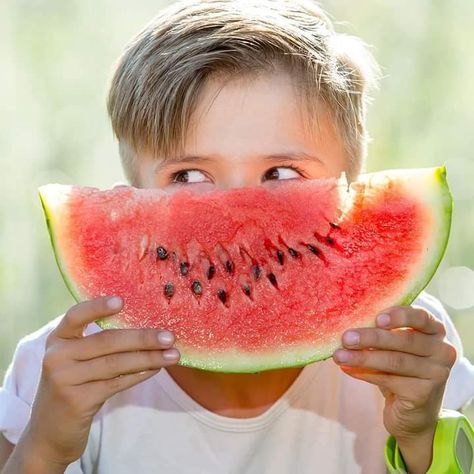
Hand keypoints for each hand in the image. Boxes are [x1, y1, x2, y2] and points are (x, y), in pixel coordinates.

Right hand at [16, 296, 179, 468]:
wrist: (49, 431)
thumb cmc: (74, 385)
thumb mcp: (76, 359)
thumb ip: (99, 343)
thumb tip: (147, 327)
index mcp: (58, 339)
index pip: (76, 315)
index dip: (98, 307)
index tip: (122, 301)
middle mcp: (56, 356)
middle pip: (106, 341)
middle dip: (142, 338)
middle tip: (169, 337)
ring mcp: (64, 380)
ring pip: (116, 364)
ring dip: (148, 358)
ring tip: (173, 355)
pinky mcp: (77, 401)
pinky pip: (116, 384)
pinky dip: (139, 375)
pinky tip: (156, 369)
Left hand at [333, 306, 456, 473]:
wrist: (412, 414)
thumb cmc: (398, 371)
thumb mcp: (393, 348)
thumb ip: (380, 334)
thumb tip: (348, 328)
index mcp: (435, 331)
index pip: (420, 317)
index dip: (399, 316)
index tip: (377, 318)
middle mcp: (442, 351)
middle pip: (405, 340)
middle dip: (372, 338)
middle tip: (346, 338)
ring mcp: (437, 374)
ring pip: (395, 361)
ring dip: (363, 358)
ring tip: (340, 356)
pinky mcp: (424, 394)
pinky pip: (390, 380)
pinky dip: (365, 374)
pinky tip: (348, 369)